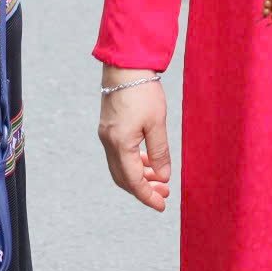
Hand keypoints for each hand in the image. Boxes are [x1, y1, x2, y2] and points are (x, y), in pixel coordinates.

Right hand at [97, 68, 171, 212]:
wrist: (125, 65)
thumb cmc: (143, 91)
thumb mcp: (157, 123)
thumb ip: (159, 152)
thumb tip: (163, 176)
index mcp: (120, 144)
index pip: (133, 181)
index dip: (147, 196)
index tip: (162, 205)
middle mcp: (109, 142)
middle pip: (123, 178)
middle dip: (143, 189)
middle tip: (164, 194)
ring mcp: (107, 135)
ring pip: (120, 167)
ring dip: (139, 176)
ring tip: (160, 178)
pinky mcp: (109, 127)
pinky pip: (119, 154)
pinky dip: (134, 162)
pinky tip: (148, 160)